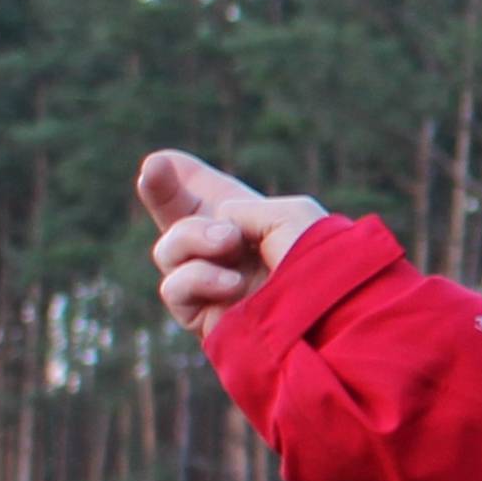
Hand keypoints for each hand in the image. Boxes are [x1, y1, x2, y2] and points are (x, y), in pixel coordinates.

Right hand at [139, 150, 329, 338]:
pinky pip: (174, 287)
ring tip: (229, 241)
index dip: (188, 177)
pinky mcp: (204, 318)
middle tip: (153, 167)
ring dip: (193, 236)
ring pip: (168, 250)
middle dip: (159, 190)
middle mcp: (230, 253)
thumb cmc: (320, 266)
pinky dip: (198, 277)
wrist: (328, 320)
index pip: (215, 197)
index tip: (166, 160)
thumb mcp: (290, 214)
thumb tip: (213, 228)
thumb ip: (241, 208)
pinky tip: (231, 283)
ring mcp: (213, 285)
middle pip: (177, 219)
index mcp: (255, 225)